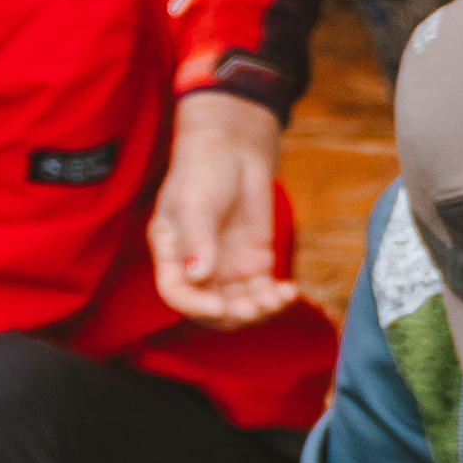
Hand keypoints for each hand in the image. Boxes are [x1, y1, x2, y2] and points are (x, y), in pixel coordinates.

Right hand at [153, 89, 295, 321]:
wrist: (234, 148)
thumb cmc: (202, 168)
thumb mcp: (192, 200)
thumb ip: (195, 238)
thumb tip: (197, 274)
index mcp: (171, 256)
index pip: (177, 294)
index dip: (197, 307)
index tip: (221, 306)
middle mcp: (197, 269)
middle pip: (211, 310)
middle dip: (234, 315)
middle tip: (255, 307)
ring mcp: (227, 269)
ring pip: (240, 307)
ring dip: (259, 310)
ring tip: (279, 298)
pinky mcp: (254, 263)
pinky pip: (264, 292)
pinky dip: (277, 298)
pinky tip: (290, 291)